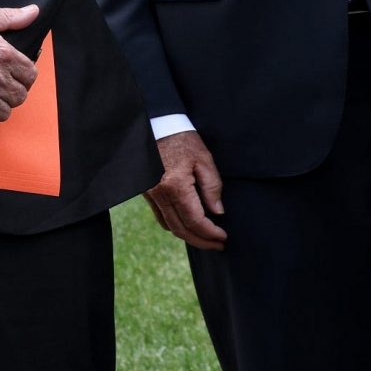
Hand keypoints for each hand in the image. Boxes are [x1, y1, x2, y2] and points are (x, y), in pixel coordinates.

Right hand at [146, 130, 226, 249]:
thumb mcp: (204, 160)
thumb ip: (212, 188)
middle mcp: (159, 194)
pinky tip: (188, 225)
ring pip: (168, 225)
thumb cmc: (183, 140)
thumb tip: (217, 212)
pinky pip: (160, 216)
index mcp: (175, 186)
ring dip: (187, 235)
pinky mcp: (146, 192)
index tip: (223, 237)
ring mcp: (149, 194)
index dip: (210, 233)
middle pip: (180, 229)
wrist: (157, 126)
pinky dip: (174, 225)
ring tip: (205, 238)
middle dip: (201, 240)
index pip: (195, 220)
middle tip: (217, 245)